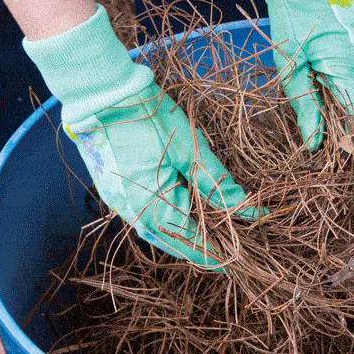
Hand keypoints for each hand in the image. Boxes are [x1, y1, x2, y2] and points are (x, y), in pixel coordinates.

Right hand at [24, 5, 256, 267]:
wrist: (103, 95)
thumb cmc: (151, 119)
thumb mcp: (192, 152)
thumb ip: (219, 186)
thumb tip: (250, 210)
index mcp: (154, 208)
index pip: (193, 244)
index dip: (219, 253)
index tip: (240, 258)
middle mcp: (133, 215)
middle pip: (175, 244)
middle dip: (203, 247)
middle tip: (231, 244)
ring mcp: (119, 205)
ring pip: (159, 234)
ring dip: (185, 235)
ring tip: (212, 232)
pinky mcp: (114, 194)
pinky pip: (145, 218)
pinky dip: (168, 221)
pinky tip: (185, 214)